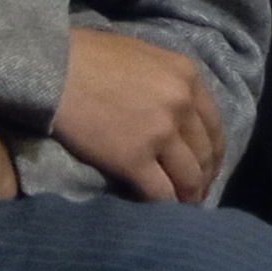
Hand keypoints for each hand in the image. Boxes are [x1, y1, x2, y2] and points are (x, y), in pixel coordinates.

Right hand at [49, 27, 221, 204]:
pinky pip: (160, 192)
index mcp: (188, 77)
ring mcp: (160, 133)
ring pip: (188, 176)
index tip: (208, 167)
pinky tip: (162, 213)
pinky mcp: (133, 159)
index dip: (213, 152)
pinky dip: (166, 206)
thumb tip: (177, 111)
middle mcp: (182, 104)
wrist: (57, 69)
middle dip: (204, 177)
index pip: (214, 124)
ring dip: (190, 196)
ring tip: (184, 207)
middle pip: (204, 152)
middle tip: (197, 193)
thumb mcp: (148, 57)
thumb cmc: (94, 57)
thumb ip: (169, 83)